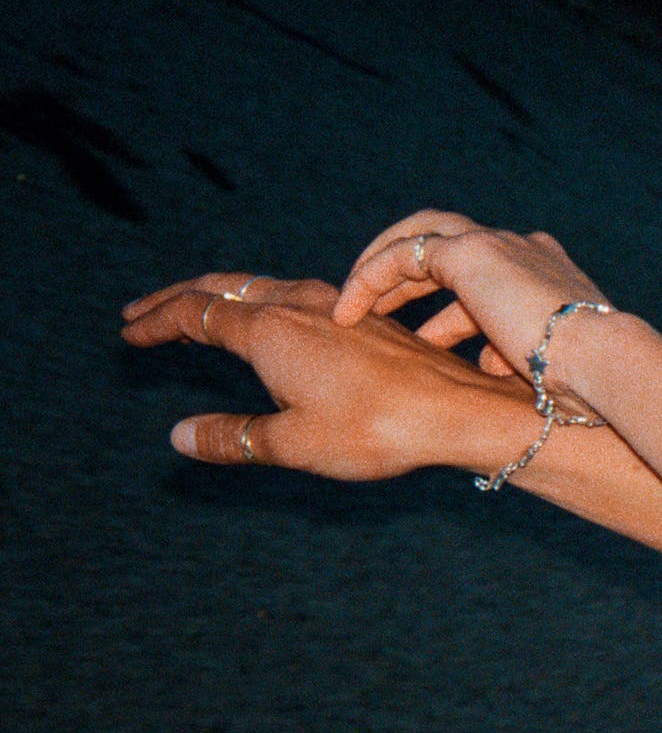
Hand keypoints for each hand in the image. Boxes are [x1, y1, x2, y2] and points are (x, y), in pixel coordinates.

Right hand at [122, 271, 539, 477]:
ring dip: (223, 299)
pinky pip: (300, 299)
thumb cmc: (380, 430)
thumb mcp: (294, 443)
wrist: (461, 412)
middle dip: (179, 301)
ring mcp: (338, 307)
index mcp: (272, 330)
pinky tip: (275, 326)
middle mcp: (302, 305)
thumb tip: (181, 437)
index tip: (129, 333)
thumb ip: (234, 438)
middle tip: (143, 313)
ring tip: (198, 314)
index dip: (158, 322)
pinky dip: (265, 306)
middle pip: (224, 290)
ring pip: (264, 289)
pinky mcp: (368, 319)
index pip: (196, 313)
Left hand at [333, 210, 611, 398]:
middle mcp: (521, 247)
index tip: (430, 337)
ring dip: (382, 273)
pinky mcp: (469, 252)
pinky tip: (349, 312)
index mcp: (547, 271)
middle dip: (409, 275)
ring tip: (352, 310)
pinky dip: (371, 281)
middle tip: (382, 309)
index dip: (454, 305)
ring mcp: (496, 244)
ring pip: (418, 237)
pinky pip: (401, 256)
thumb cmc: (586, 378)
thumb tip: (491, 366)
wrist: (602, 360)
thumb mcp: (546, 364)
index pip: (488, 273)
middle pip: (447, 243)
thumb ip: (514, 356)